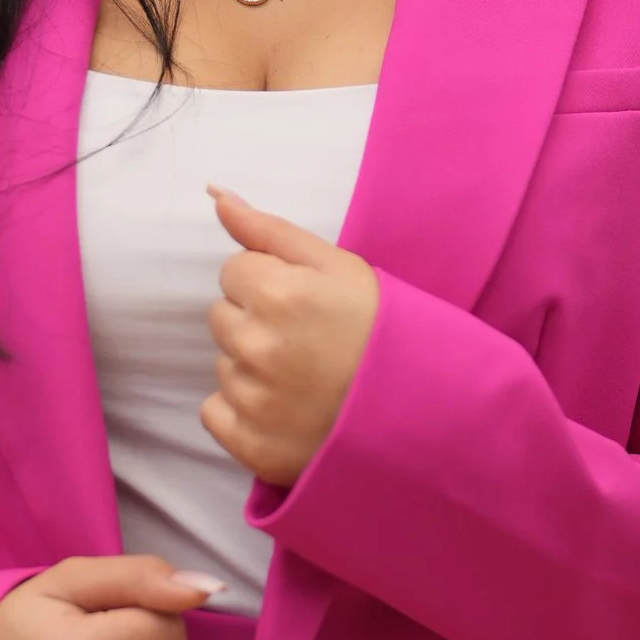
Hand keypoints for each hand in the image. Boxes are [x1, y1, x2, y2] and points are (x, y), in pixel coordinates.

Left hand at [202, 187, 380, 488]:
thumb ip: (268, 230)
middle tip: (307, 341)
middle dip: (255, 323)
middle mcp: (257, 346)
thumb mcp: (337, 265)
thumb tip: (215, 195)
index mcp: (277, 293)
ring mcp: (252, 400)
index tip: (304, 304)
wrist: (425, 409)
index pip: (233, 272)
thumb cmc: (383, 329)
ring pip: (223, 366)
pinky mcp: (251, 444)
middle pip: (222, 318)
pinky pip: (215, 414)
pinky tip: (286, 409)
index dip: (269, 283)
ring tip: (305, 377)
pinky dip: (242, 412)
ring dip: (252, 368)